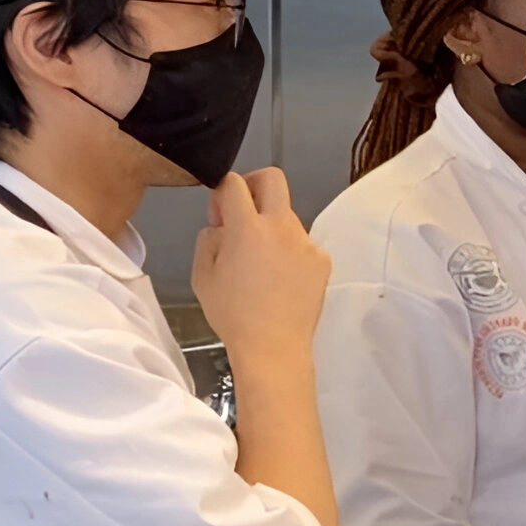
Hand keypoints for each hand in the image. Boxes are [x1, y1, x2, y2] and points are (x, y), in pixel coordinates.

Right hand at [192, 169, 329, 362]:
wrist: (274, 346)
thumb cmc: (234, 315)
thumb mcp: (202, 274)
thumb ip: (209, 237)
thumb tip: (222, 222)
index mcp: (248, 228)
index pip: (234, 183)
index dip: (222, 192)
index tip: (219, 212)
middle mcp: (283, 228)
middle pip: (273, 178)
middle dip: (253, 184)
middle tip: (241, 211)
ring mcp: (307, 243)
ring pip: (286, 216)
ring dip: (270, 226)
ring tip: (257, 262)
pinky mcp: (322, 260)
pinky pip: (301, 243)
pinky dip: (288, 250)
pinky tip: (278, 277)